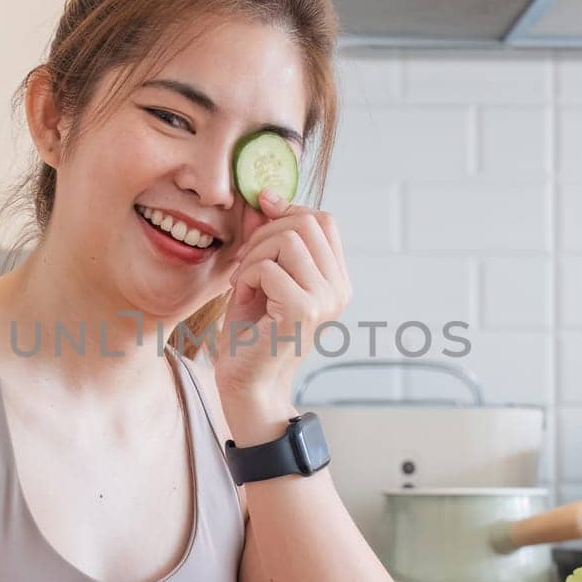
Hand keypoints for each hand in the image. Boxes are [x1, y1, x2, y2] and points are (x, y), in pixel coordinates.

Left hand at [215, 189, 350, 412]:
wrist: (248, 385)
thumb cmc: (252, 333)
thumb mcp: (261, 276)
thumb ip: (268, 238)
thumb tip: (265, 196)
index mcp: (336, 280)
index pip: (324, 220)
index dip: (289, 210)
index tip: (259, 217)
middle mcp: (339, 289)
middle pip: (307, 222)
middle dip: (266, 233)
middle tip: (246, 262)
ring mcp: (325, 300)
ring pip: (288, 240)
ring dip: (254, 255)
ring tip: (244, 281)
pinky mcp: (303, 311)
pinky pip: (269, 267)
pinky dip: (247, 277)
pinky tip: (242, 298)